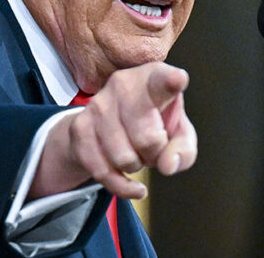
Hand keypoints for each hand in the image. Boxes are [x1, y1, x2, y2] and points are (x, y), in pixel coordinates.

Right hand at [30, 62, 197, 199]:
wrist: (107, 124)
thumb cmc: (153, 124)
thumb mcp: (178, 134)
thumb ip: (183, 150)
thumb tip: (167, 165)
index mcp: (153, 78)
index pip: (162, 81)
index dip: (172, 82)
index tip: (178, 80)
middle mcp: (123, 84)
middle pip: (147, 139)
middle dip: (155, 154)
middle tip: (154, 146)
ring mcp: (98, 104)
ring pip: (124, 158)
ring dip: (136, 166)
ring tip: (136, 152)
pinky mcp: (79, 127)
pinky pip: (103, 172)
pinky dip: (122, 186)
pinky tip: (133, 185)